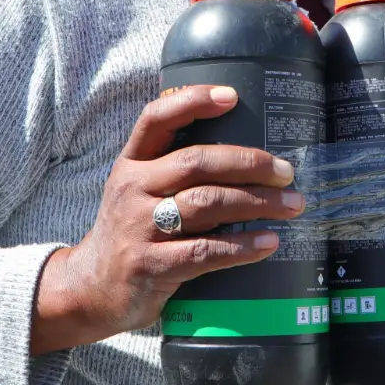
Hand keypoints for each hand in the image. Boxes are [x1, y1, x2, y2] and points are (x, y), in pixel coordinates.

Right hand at [31, 85, 303, 354]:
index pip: (156, 119)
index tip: (232, 95)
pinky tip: (268, 242)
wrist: (92, 289)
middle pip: (196, 162)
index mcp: (131, 164)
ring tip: (292, 205)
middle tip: (286, 171)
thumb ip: (174, 170)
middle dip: (248, 163)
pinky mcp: (152, 265)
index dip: (192, 102)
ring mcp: (140, 228)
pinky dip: (242, 247)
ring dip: (256, 203)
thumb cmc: (130, 232)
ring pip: (206, 204)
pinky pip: (205, 252)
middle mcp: (132, 189)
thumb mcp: (137, 191)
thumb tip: (245, 156)